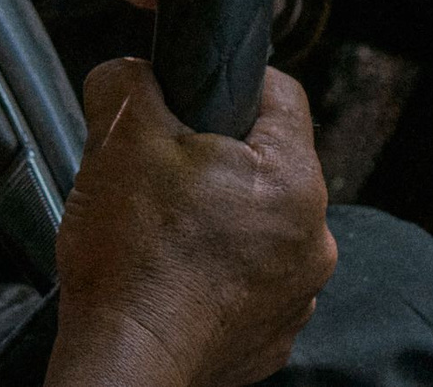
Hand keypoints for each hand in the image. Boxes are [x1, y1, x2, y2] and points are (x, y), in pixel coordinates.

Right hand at [49, 59, 335, 386]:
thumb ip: (128, 80)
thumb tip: (131, 74)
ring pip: (256, 222)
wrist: (125, 362)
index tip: (187, 99)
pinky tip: (171, 271)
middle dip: (212, 157)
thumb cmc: (132, 259)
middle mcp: (314, 240)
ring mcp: (296, 294)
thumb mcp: (118, 135)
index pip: (280, 92)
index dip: (227, 82)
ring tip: (161, 226)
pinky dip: (213, 270)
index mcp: (293, 180)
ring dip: (216, 216)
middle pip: (265, 162)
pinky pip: (247, 278)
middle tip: (161, 169)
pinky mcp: (270, 334)